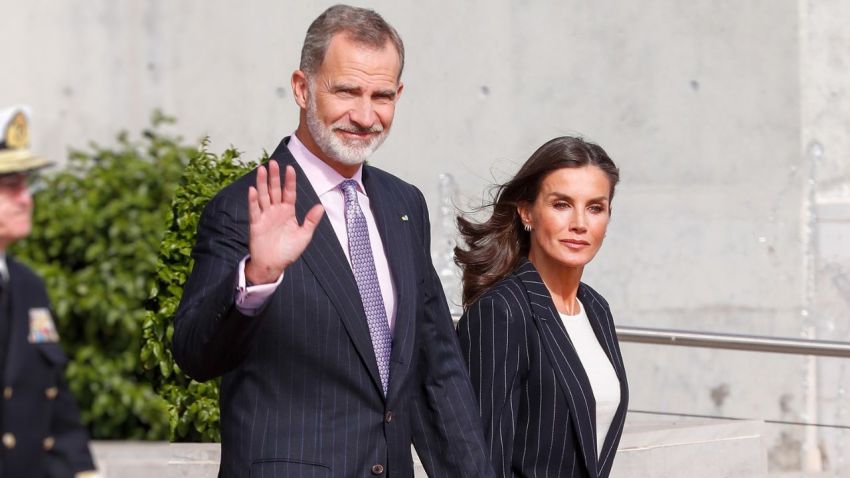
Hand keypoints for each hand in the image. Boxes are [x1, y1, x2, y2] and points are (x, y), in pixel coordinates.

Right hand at [245, 160, 323, 283]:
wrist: (273, 265)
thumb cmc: (288, 251)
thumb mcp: (304, 235)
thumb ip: (311, 221)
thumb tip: (321, 206)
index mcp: (288, 212)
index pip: (289, 192)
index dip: (289, 181)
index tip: (290, 168)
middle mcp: (276, 211)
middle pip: (274, 190)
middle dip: (274, 177)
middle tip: (273, 163)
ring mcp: (265, 216)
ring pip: (263, 196)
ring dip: (262, 183)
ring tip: (261, 169)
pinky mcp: (256, 224)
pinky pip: (254, 210)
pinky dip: (253, 201)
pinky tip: (253, 190)